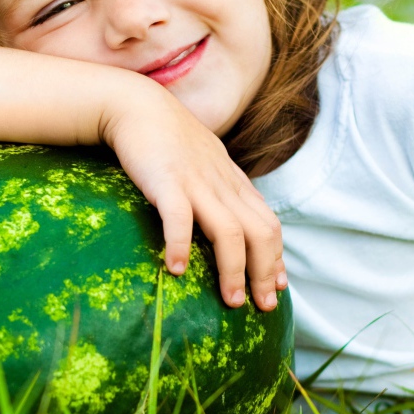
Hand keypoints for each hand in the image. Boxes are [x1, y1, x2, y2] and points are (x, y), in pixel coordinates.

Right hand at [100, 81, 285, 310]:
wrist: (138, 106)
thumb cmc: (170, 140)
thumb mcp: (208, 165)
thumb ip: (225, 192)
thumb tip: (236, 225)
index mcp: (234, 185)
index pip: (269, 225)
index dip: (276, 259)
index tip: (276, 288)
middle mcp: (223, 186)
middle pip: (260, 234)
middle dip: (265, 273)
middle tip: (261, 307)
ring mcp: (197, 183)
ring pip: (230, 232)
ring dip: (234, 270)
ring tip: (230, 301)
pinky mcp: (167, 181)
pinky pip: (179, 218)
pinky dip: (181, 245)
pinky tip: (176, 271)